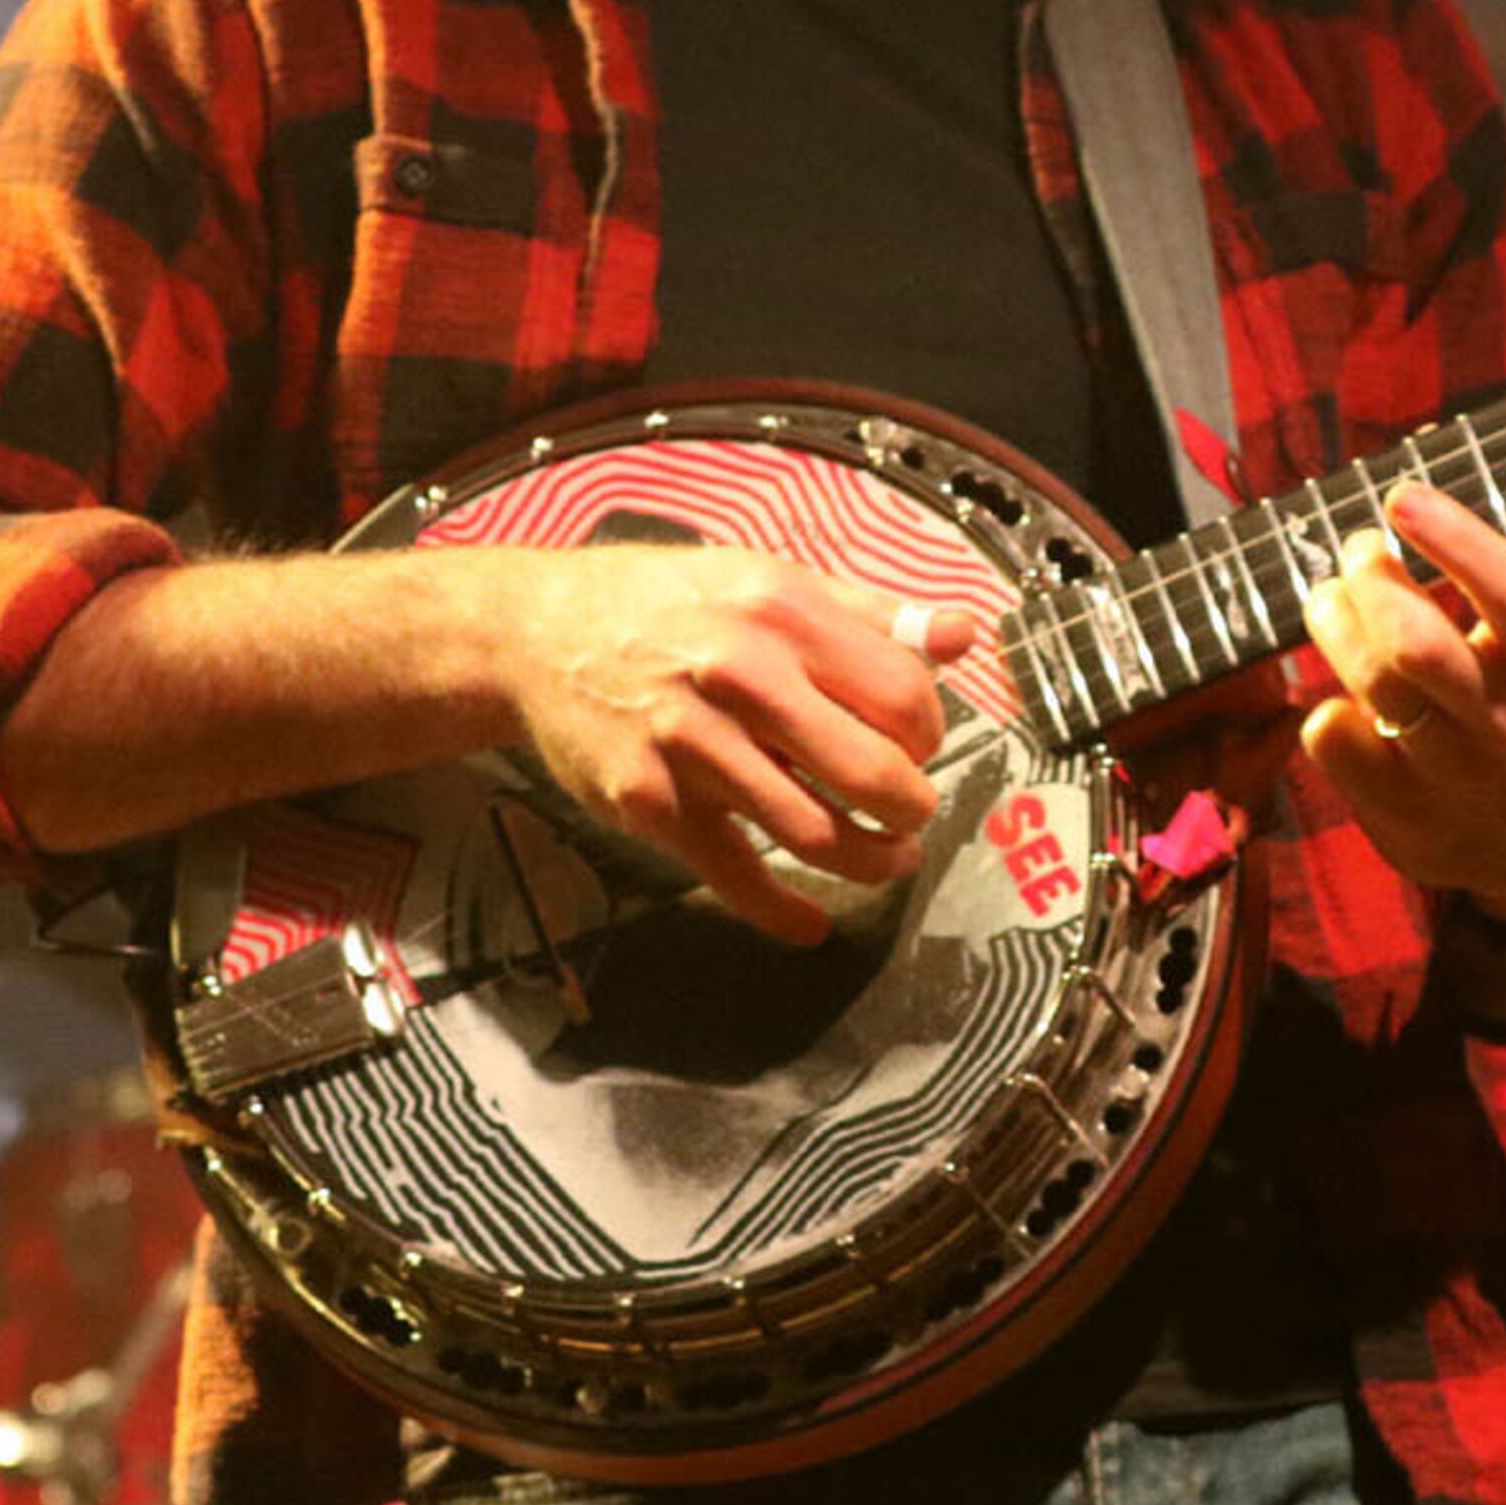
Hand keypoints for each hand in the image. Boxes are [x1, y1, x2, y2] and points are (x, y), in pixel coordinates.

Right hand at [473, 546, 975, 944]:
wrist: (540, 633)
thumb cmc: (670, 603)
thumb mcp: (771, 580)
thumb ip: (873, 613)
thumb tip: (965, 635)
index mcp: (784, 614)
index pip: (903, 697)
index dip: (928, 732)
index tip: (918, 744)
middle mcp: (740, 677)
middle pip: (870, 772)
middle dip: (911, 809)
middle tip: (913, 814)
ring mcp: (692, 746)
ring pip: (813, 834)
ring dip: (869, 861)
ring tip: (888, 859)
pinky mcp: (653, 803)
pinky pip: (735, 874)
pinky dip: (783, 913)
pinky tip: (812, 924)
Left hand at [1294, 482, 1505, 913]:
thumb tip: (1459, 485)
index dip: (1453, 538)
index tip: (1402, 496)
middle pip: (1418, 644)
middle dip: (1371, 579)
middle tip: (1359, 550)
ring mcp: (1452, 775)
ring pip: (1371, 686)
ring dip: (1334, 623)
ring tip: (1329, 599)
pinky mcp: (1400, 814)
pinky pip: (1333, 741)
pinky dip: (1324, 704)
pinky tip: (1342, 694)